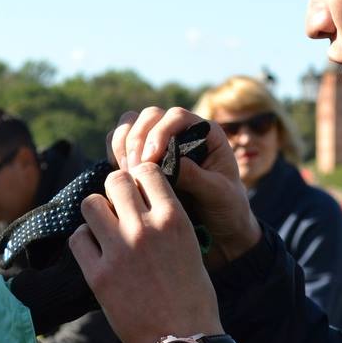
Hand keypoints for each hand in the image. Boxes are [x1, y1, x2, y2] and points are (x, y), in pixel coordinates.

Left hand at [70, 161, 222, 342]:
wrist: (183, 342)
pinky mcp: (98, 275)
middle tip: (118, 209)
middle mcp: (146, 228)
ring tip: (105, 230)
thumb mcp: (190, 247)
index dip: (138, 179)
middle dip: (115, 191)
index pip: (147, 171)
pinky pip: (78, 239)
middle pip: (115, 180)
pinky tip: (96, 253)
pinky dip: (84, 242)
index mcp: (174, 219)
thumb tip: (142, 201)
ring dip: (97, 213)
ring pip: (91, 204)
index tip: (137, 192)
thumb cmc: (192, 297)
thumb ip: (166, 220)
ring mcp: (119, 251)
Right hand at [110, 107, 260, 266]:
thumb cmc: (225, 207)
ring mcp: (160, 142)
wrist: (219, 226)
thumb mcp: (218, 194)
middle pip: (149, 116)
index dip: (160, 133)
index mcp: (205, 133)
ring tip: (128, 175)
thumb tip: (170, 163)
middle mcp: (181, 131)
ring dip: (123, 146)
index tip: (150, 160)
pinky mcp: (143, 158)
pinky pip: (120, 145)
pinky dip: (116, 156)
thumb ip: (196, 177)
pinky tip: (123, 178)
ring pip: (131, 126)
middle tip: (134, 170)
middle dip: (138, 140)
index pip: (177, 116)